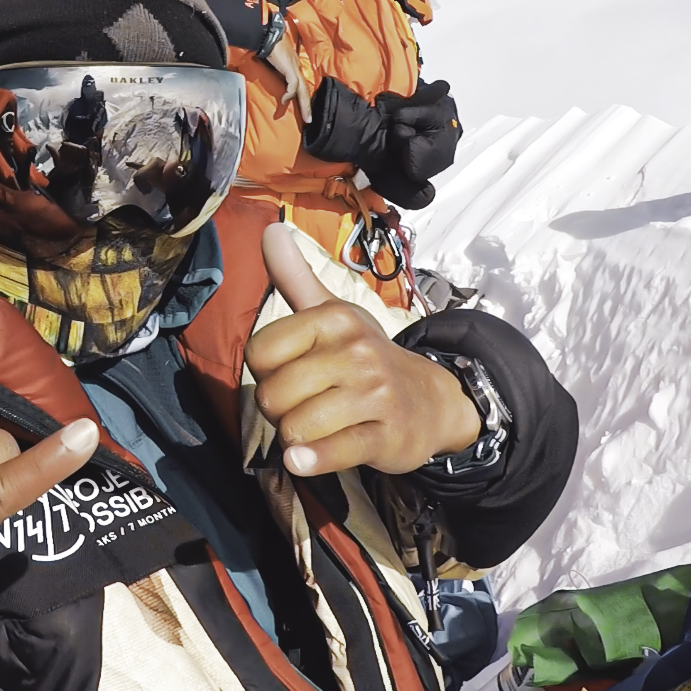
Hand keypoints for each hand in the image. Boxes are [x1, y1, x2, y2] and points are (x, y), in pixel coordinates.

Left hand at [244, 225, 478, 476]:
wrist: (431, 400)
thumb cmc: (364, 358)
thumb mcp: (332, 312)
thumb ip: (295, 276)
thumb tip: (270, 229)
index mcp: (334, 318)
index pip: (259, 353)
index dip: (264, 373)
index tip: (289, 373)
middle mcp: (356, 351)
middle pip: (273, 395)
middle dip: (278, 410)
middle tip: (303, 405)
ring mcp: (374, 394)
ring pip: (296, 427)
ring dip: (295, 437)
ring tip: (316, 427)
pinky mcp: (385, 436)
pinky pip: (331, 452)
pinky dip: (310, 460)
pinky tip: (302, 460)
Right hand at [264, 34, 313, 124]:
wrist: (268, 36)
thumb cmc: (269, 45)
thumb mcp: (274, 60)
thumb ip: (275, 68)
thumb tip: (272, 75)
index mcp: (293, 66)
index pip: (301, 84)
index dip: (302, 97)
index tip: (303, 109)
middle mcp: (296, 68)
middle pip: (305, 90)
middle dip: (307, 106)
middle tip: (310, 120)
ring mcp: (294, 68)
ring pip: (303, 90)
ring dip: (305, 105)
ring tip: (306, 118)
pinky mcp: (290, 69)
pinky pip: (292, 85)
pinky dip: (290, 94)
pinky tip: (285, 100)